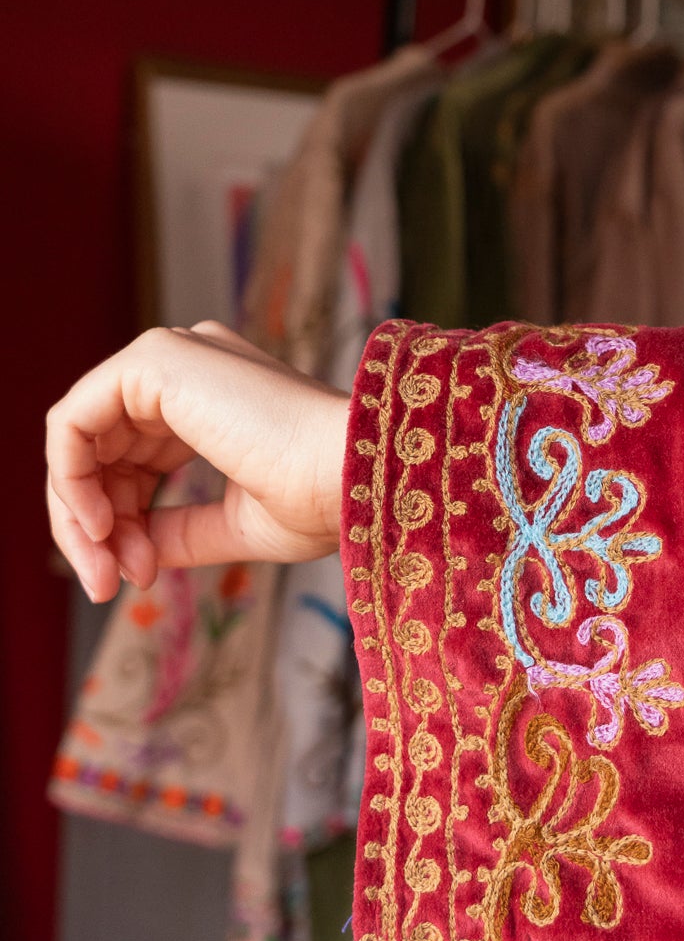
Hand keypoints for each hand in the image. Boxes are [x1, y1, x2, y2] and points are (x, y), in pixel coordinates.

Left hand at [46, 323, 349, 602]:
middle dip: (93, 525)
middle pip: (100, 449)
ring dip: (78, 513)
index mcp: (213, 397)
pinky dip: (70, 479)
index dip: (120, 523)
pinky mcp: (156, 359)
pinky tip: (100, 525)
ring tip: (106, 567)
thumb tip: (127, 552)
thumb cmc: (324, 501)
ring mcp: (174, 356)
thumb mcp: (235, 525)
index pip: (133, 458)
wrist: (357, 478)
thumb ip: (175, 530)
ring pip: (77, 437)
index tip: (137, 579)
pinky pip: (71, 420)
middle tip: (108, 584)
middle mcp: (191, 367)